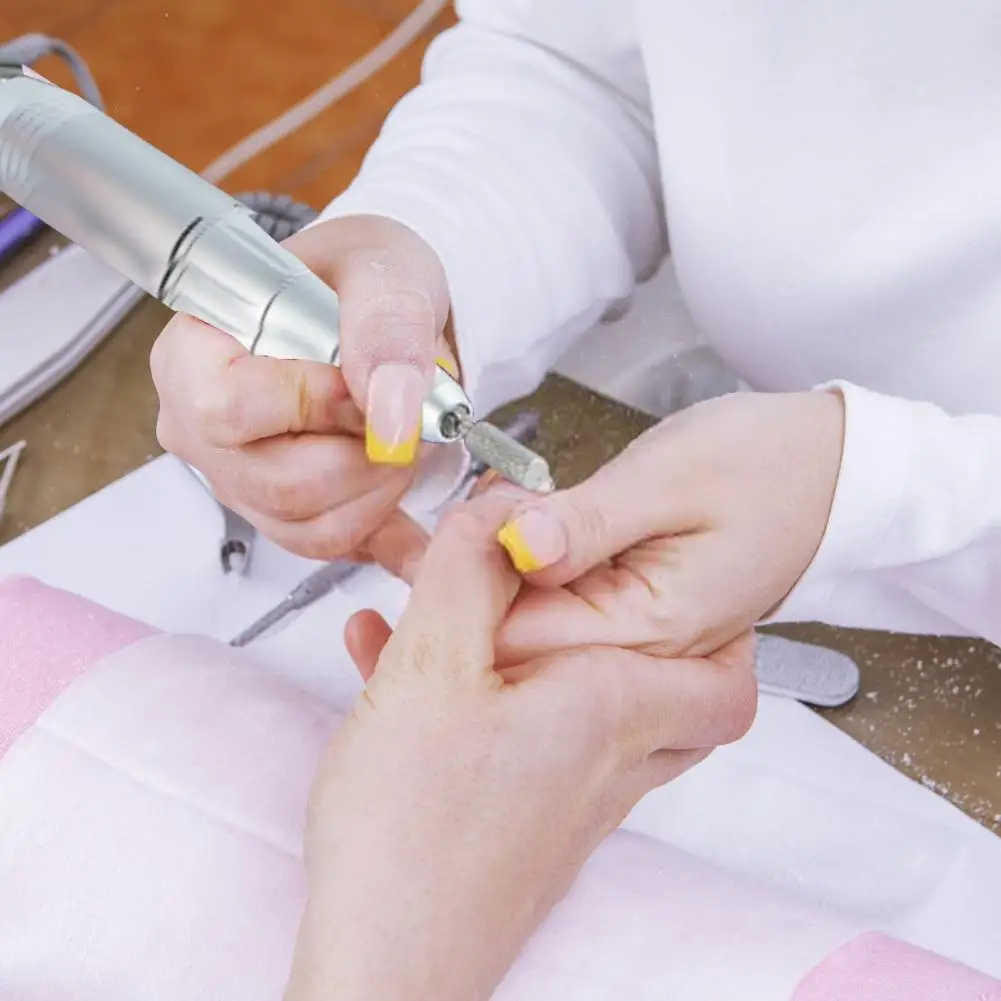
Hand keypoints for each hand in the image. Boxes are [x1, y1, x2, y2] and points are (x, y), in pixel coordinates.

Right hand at [150, 215, 457, 566]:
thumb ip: (387, 329)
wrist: (375, 311)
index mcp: (192, 354)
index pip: (229, 410)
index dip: (314, 406)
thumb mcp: (383, 272)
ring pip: (310, 524)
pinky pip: (331, 542)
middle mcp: (199, 426)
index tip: (366, 381)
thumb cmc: (359, 278)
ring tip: (400, 431)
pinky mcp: (277, 512)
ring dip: (381, 485)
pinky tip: (403, 482)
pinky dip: (384, 518)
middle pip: (278, 483)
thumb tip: (390, 415)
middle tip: (403, 410)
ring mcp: (236, 477)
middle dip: (366, 455)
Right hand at [284, 493, 755, 1000]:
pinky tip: (411, 685)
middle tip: (588, 596)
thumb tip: (497, 513)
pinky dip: (494, 705)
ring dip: (542, 660)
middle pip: (670, 694)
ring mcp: (570, 809)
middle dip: (629, 635)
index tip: (672, 579)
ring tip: (469, 624)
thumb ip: (468, 575)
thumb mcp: (430, 668)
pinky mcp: (525, 833)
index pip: (728, 675)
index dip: (721, 623)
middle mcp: (608, 767)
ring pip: (594, 717)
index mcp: (610, 713)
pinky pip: (533, 748)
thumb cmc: (413, 838)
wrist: (386, 969)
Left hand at [487, 389, 844, 662]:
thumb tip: (512, 544)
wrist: (828, 470)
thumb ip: (588, 520)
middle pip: (528, 651)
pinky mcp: (639, 615)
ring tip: (500, 522)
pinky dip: (541, 572)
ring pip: (543, 631)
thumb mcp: (668, 477)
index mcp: (655, 629)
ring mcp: (643, 639)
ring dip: (509, 580)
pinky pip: (571, 609)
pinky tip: (532, 534)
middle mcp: (647, 651)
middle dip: (484, 588)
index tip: (460, 535)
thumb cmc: (768, 465)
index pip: (531, 645)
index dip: (478, 592)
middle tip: (474, 522)